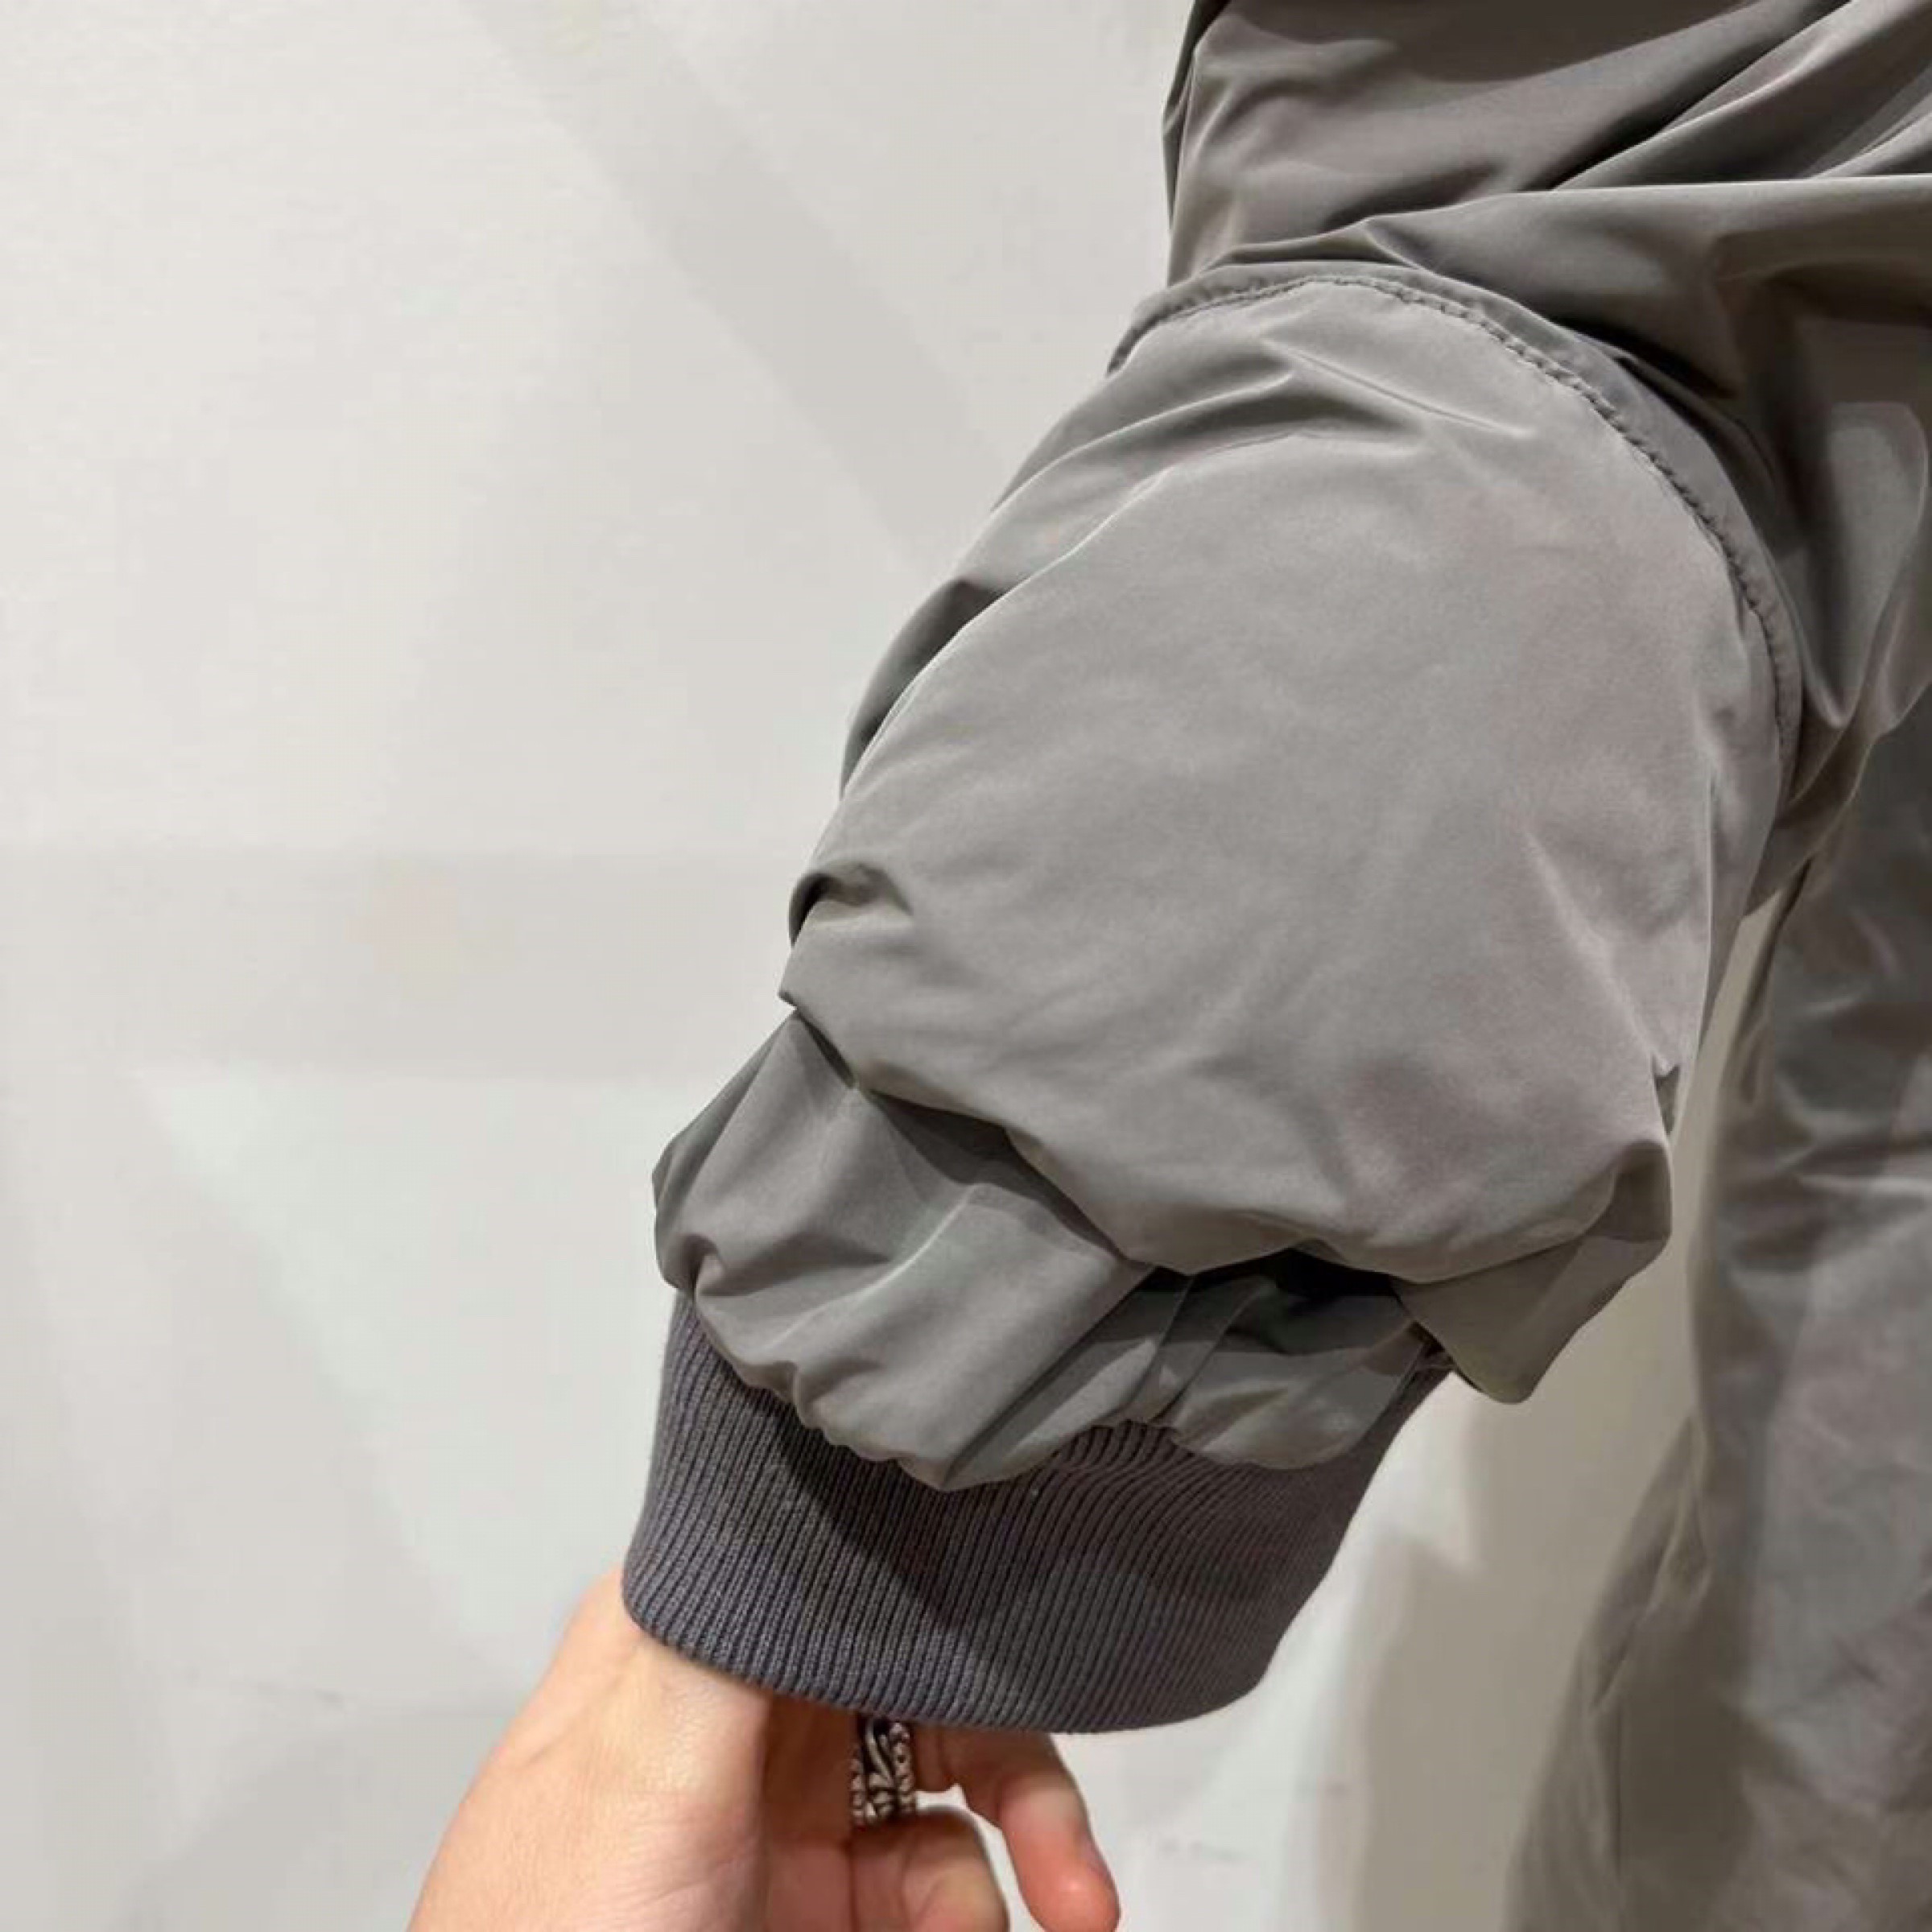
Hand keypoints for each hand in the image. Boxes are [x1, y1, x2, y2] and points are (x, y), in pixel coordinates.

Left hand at [407, 1567, 1120, 1930]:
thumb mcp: (639, 1767)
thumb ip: (730, 1625)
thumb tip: (803, 1471)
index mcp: (695, 1645)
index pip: (854, 1578)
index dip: (958, 1615)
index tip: (1041, 1667)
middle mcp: (748, 1720)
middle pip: (933, 1696)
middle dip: (1022, 1778)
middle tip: (1073, 1874)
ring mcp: (785, 1823)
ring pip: (954, 1811)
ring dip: (1023, 1866)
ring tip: (1060, 1919)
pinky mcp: (815, 1911)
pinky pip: (938, 1897)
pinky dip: (975, 1918)